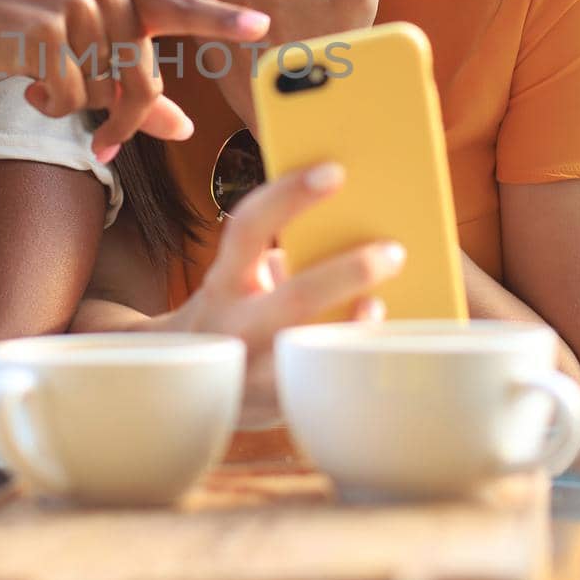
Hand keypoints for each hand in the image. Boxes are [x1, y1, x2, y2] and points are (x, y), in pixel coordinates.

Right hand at [0, 0, 270, 160]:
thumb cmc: (35, 33)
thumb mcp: (90, 57)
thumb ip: (139, 91)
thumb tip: (187, 129)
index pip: (183, 7)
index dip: (222, 19)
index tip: (262, 26)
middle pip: (143, 84)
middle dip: (123, 123)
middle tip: (102, 144)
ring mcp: (77, 9)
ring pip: (103, 94)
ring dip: (75, 109)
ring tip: (46, 87)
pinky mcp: (46, 31)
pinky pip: (69, 97)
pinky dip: (49, 105)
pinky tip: (28, 86)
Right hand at [139, 163, 403, 428]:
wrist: (185, 382)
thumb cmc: (236, 312)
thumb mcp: (240, 279)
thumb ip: (280, 256)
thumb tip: (360, 224)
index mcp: (226, 279)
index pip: (249, 226)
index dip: (289, 195)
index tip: (335, 171)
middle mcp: (235, 324)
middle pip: (294, 297)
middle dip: (346, 273)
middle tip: (394, 251)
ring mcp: (254, 372)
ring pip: (311, 352)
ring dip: (358, 329)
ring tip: (390, 303)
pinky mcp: (277, 407)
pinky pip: (323, 387)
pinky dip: (356, 364)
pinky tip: (384, 348)